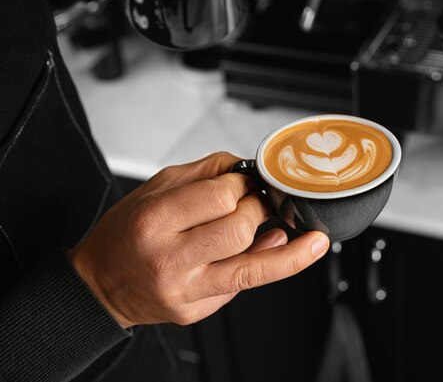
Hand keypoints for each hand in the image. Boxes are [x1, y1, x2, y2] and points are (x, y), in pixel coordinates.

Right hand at [69, 152, 328, 327]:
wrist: (99, 284)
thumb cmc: (126, 232)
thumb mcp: (154, 188)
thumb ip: (204, 173)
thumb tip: (248, 172)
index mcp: (154, 220)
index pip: (219, 196)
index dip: (244, 185)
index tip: (249, 182)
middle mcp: (169, 258)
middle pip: (239, 229)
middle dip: (260, 209)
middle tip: (262, 202)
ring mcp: (184, 290)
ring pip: (253, 269)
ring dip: (289, 246)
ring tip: (302, 232)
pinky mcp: (195, 311)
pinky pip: (242, 286)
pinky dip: (267, 264)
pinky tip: (274, 247)